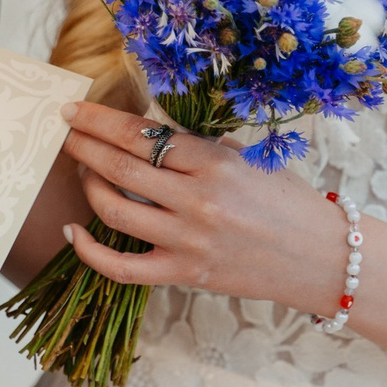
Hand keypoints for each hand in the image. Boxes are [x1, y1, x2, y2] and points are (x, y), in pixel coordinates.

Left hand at [57, 101, 346, 315]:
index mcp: (214, 162)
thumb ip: (200, 147)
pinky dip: (90, 251)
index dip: (100, 121)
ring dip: (88, 186)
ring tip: (84, 171)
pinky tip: (75, 231)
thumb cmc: (287, 202)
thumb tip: (150, 132)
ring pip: (114, 210)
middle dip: (83, 146)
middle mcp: (197, 200)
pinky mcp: (184, 274)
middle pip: (120, 168)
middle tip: (66, 133)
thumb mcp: (249, 160)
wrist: (321, 258)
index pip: (142, 135)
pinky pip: (121, 267)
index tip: (75, 112)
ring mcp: (188, 240)